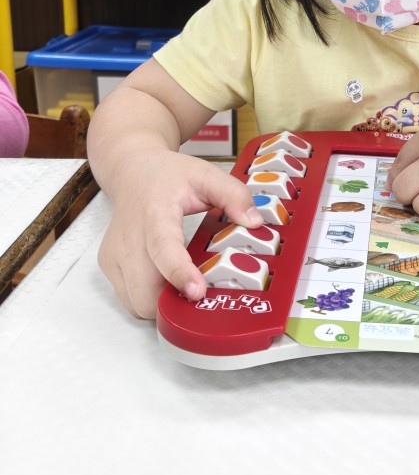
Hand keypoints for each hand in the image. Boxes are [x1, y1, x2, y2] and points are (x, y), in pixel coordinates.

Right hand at [97, 150, 261, 318]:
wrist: (132, 171)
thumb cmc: (166, 175)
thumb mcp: (206, 174)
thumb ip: (233, 195)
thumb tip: (254, 221)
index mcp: (155, 212)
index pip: (163, 247)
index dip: (179, 272)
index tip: (198, 290)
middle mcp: (129, 237)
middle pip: (145, 290)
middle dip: (175, 301)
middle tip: (202, 291)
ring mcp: (114, 254)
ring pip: (136, 302)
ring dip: (163, 303)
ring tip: (184, 283)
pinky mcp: (108, 266)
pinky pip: (130, 299)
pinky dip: (150, 298)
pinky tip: (166, 279)